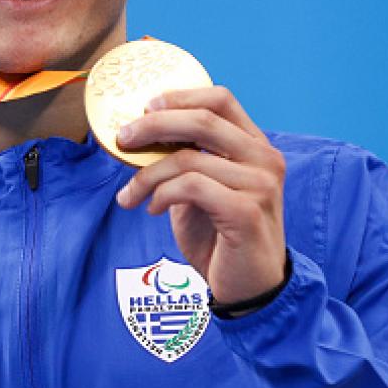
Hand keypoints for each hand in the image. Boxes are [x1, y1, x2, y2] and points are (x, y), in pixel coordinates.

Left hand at [115, 87, 286, 307]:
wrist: (248, 289)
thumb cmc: (221, 237)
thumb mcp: (200, 190)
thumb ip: (184, 160)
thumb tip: (138, 134)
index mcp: (255, 146)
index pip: (221, 99)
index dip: (180, 97)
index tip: (145, 107)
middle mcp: (265, 159)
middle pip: (203, 119)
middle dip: (154, 125)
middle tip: (123, 139)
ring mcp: (260, 184)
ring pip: (188, 158)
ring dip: (147, 175)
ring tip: (130, 194)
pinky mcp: (247, 211)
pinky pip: (191, 187)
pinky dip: (162, 195)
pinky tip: (152, 209)